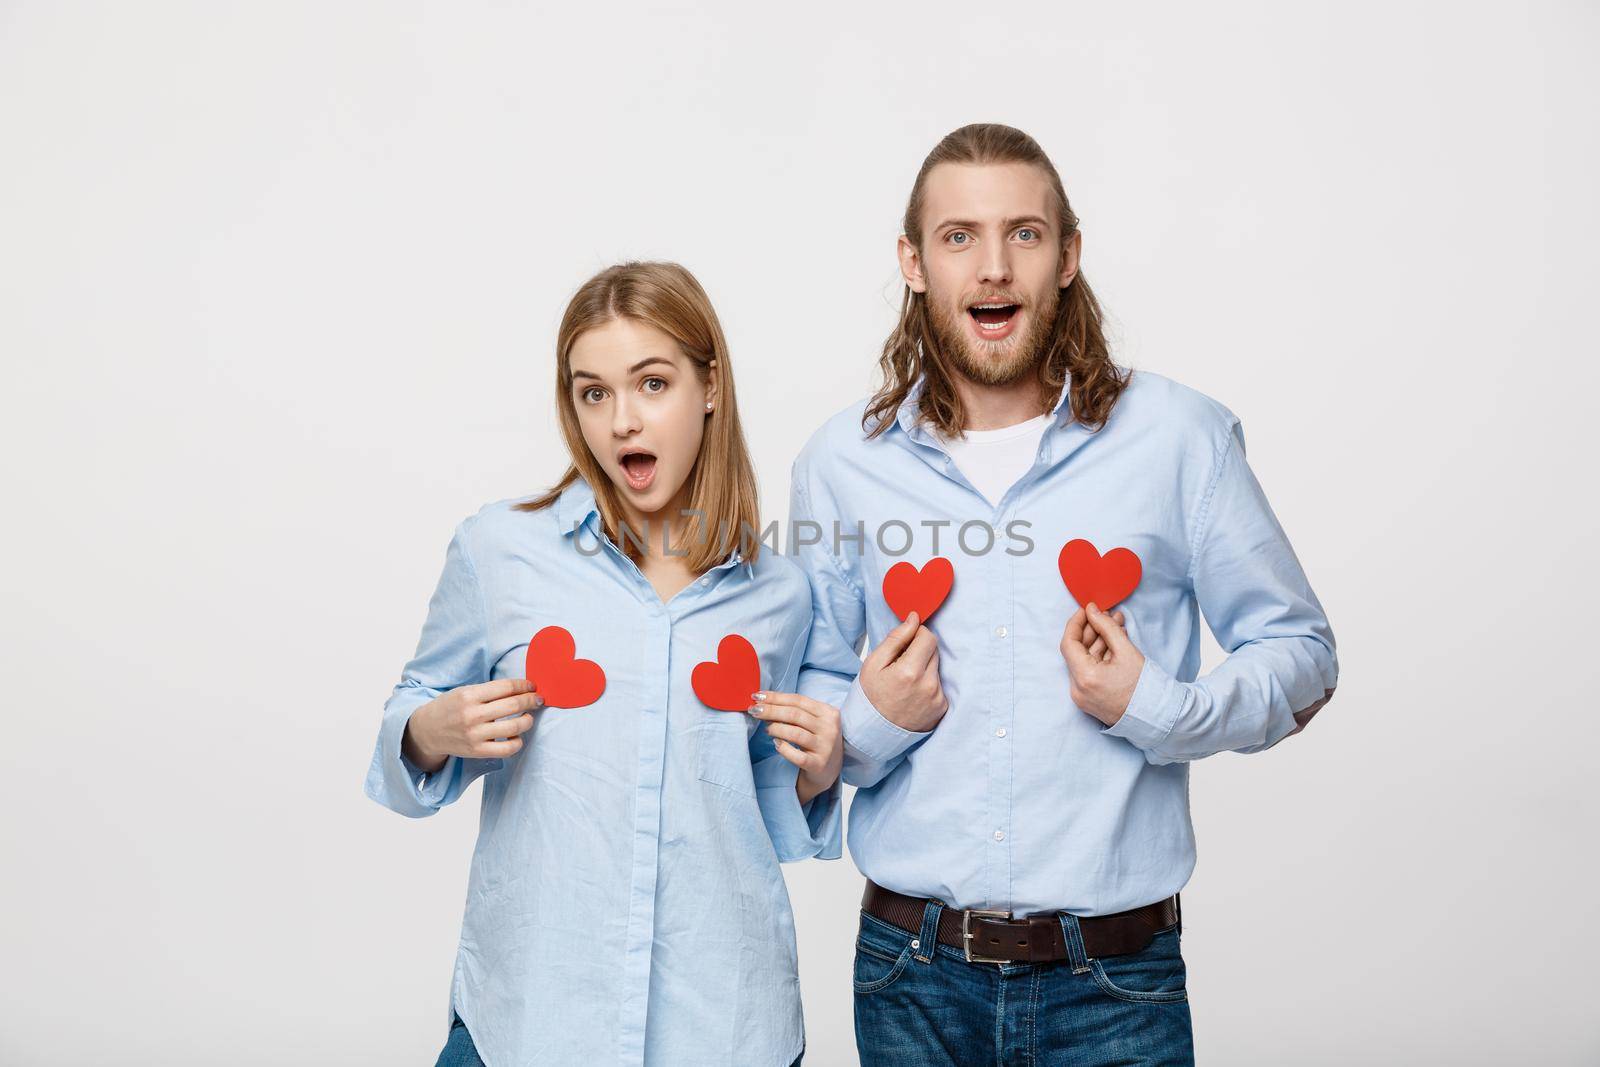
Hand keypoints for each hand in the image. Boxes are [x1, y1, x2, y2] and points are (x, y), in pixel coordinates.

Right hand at [402, 678, 544, 772]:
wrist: (427, 731)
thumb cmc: (449, 708)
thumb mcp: (464, 691)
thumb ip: (489, 690)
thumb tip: (520, 688)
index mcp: (469, 695)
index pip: (506, 687)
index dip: (524, 685)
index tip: (532, 685)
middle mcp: (472, 715)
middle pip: (513, 704)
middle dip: (531, 700)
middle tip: (538, 699)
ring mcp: (475, 735)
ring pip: (514, 726)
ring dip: (528, 720)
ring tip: (529, 717)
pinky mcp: (477, 751)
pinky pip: (507, 749)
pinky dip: (518, 742)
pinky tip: (517, 735)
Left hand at [750, 692, 841, 804]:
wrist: (829, 769)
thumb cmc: (816, 740)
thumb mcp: (812, 721)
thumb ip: (794, 710)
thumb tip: (764, 701)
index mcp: (829, 713)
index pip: (798, 700)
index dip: (776, 697)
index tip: (757, 696)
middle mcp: (830, 729)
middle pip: (795, 714)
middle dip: (771, 710)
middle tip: (754, 710)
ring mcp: (826, 747)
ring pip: (795, 733)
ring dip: (776, 728)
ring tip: (766, 729)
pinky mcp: (818, 764)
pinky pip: (797, 756)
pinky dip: (783, 748)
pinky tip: (776, 744)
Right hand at [858, 611, 948, 732]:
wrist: (874, 731)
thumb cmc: (871, 695)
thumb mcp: (874, 663)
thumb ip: (896, 638)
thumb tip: (914, 618)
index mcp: (910, 672)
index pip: (928, 637)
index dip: (917, 635)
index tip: (906, 643)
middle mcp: (928, 685)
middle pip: (935, 651)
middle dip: (920, 651)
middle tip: (902, 664)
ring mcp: (937, 698)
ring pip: (937, 668)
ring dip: (925, 668)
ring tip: (907, 682)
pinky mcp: (942, 707)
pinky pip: (940, 685)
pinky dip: (929, 684)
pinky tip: (913, 694)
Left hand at [1060, 602, 1142, 726]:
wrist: (1156, 717)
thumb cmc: (1145, 687)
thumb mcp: (1126, 651)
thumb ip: (1106, 627)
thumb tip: (1092, 611)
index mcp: (1085, 678)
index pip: (1069, 643)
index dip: (1076, 623)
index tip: (1087, 610)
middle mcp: (1078, 689)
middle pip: (1077, 651)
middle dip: (1092, 630)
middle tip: (1107, 616)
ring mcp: (1082, 696)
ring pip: (1084, 661)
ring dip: (1098, 642)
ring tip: (1117, 627)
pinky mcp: (1088, 700)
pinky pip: (1089, 672)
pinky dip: (1099, 657)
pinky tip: (1114, 644)